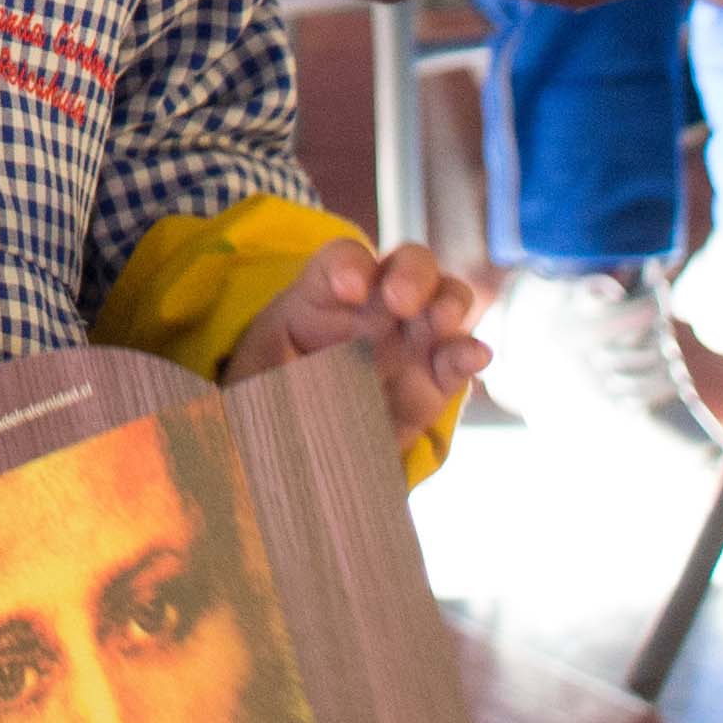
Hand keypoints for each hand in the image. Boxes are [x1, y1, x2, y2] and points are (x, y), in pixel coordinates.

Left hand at [226, 237, 488, 443]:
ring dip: (446, 302)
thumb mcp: (249, 389)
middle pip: (406, 264)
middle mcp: (372, 311)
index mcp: (321, 299)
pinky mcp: (432, 385)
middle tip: (399, 301)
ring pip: (444, 299)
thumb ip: (263, 385)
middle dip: (409, 273)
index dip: (348, 265)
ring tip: (439, 321)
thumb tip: (261, 404)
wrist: (288, 461)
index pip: (341, 261)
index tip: (345, 289)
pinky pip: (458, 360)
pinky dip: (470, 352)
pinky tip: (474, 355)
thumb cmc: (261, 408)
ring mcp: (408, 344)